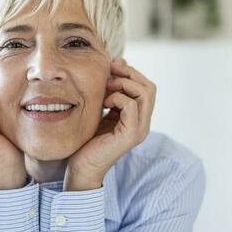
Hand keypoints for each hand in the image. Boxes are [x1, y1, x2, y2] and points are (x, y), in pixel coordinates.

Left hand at [64, 58, 156, 190]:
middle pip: (150, 87)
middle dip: (130, 73)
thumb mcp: (101, 109)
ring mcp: (139, 130)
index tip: (112, 66)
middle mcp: (143, 123)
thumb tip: (117, 64)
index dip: (131, 72)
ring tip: (106, 86)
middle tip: (110, 71)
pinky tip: (104, 102)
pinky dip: (118, 97)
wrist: (82, 167)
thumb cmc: (88, 139)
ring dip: (124, 83)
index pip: (147, 86)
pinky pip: (132, 106)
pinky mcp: (130, 135)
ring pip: (145, 93)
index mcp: (138, 117)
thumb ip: (111, 92)